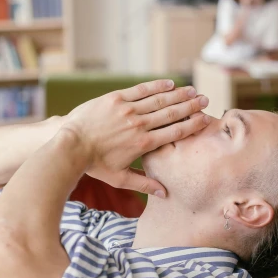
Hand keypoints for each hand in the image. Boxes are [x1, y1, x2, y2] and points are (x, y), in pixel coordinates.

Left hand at [65, 79, 209, 195]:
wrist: (71, 145)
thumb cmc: (95, 165)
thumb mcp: (120, 179)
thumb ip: (144, 185)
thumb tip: (164, 194)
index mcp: (143, 144)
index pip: (174, 132)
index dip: (192, 125)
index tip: (204, 119)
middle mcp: (139, 125)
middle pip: (172, 113)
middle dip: (191, 107)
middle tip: (206, 101)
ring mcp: (128, 109)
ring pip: (159, 100)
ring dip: (179, 94)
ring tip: (193, 91)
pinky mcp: (116, 98)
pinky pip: (141, 90)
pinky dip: (157, 86)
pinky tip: (170, 83)